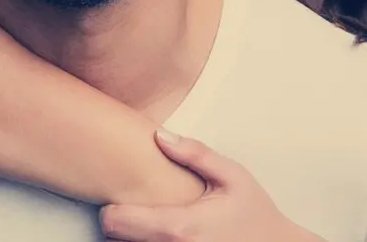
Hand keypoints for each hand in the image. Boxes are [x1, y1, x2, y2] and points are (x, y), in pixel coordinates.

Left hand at [101, 129, 318, 241]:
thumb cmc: (254, 212)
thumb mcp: (231, 175)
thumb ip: (194, 154)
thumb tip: (159, 135)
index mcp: (180, 227)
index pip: (118, 222)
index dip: (112, 207)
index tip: (119, 195)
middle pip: (116, 241)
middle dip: (120, 221)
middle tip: (134, 203)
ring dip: (133, 236)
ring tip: (148, 217)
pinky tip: (160, 232)